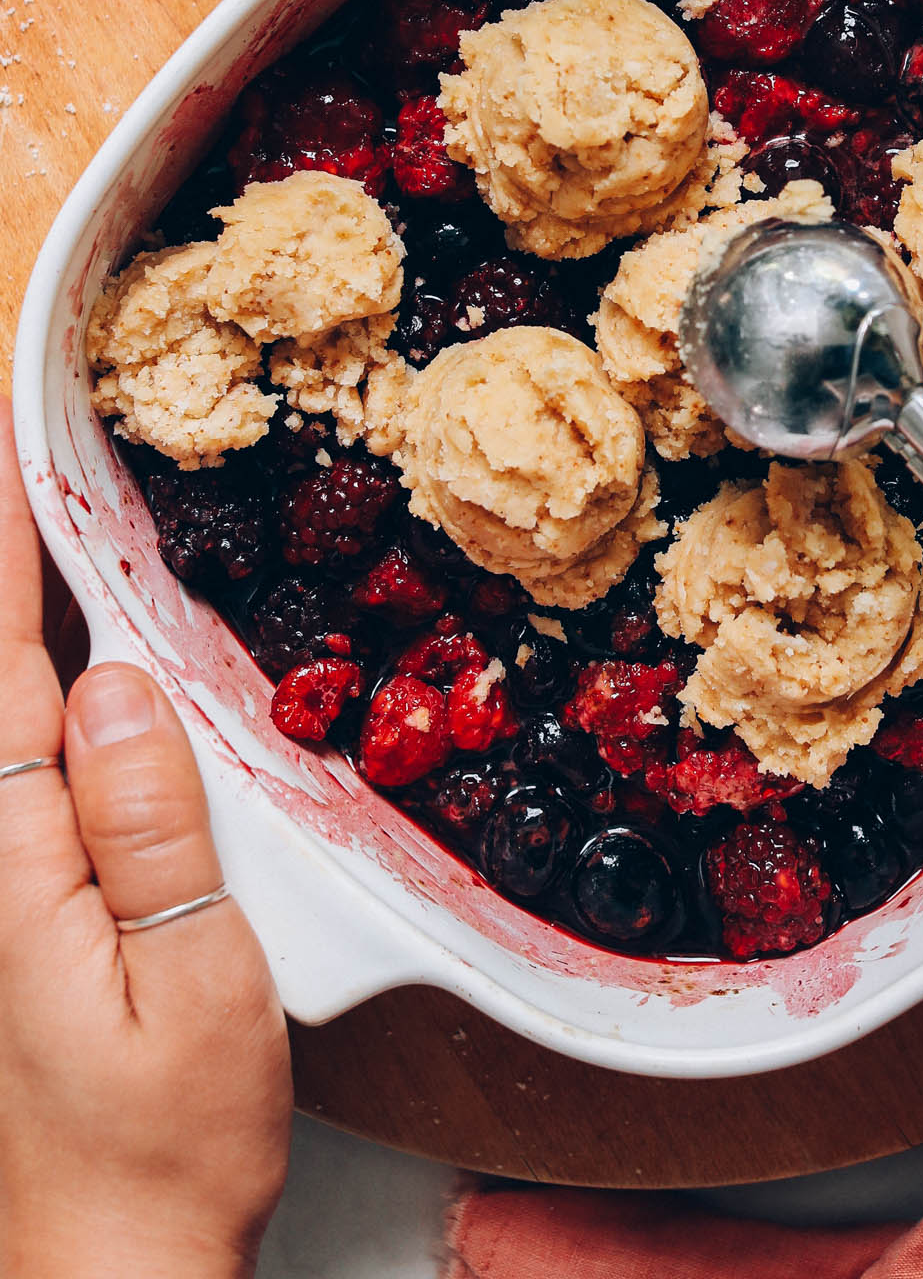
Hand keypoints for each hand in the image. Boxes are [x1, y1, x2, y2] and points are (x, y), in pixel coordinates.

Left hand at [0, 403, 291, 1278]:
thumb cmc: (158, 1155)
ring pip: (0, 715)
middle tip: (22, 448)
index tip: (13, 443)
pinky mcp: (17, 915)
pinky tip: (65, 666)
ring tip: (38, 523)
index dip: (7, 545)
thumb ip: (145, 829)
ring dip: (15, 616)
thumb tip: (116, 684)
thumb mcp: (188, 988)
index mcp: (12, 862)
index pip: (1, 666)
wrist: (106, 1276)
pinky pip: (23, 765)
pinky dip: (34, 688)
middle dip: (3, 558)